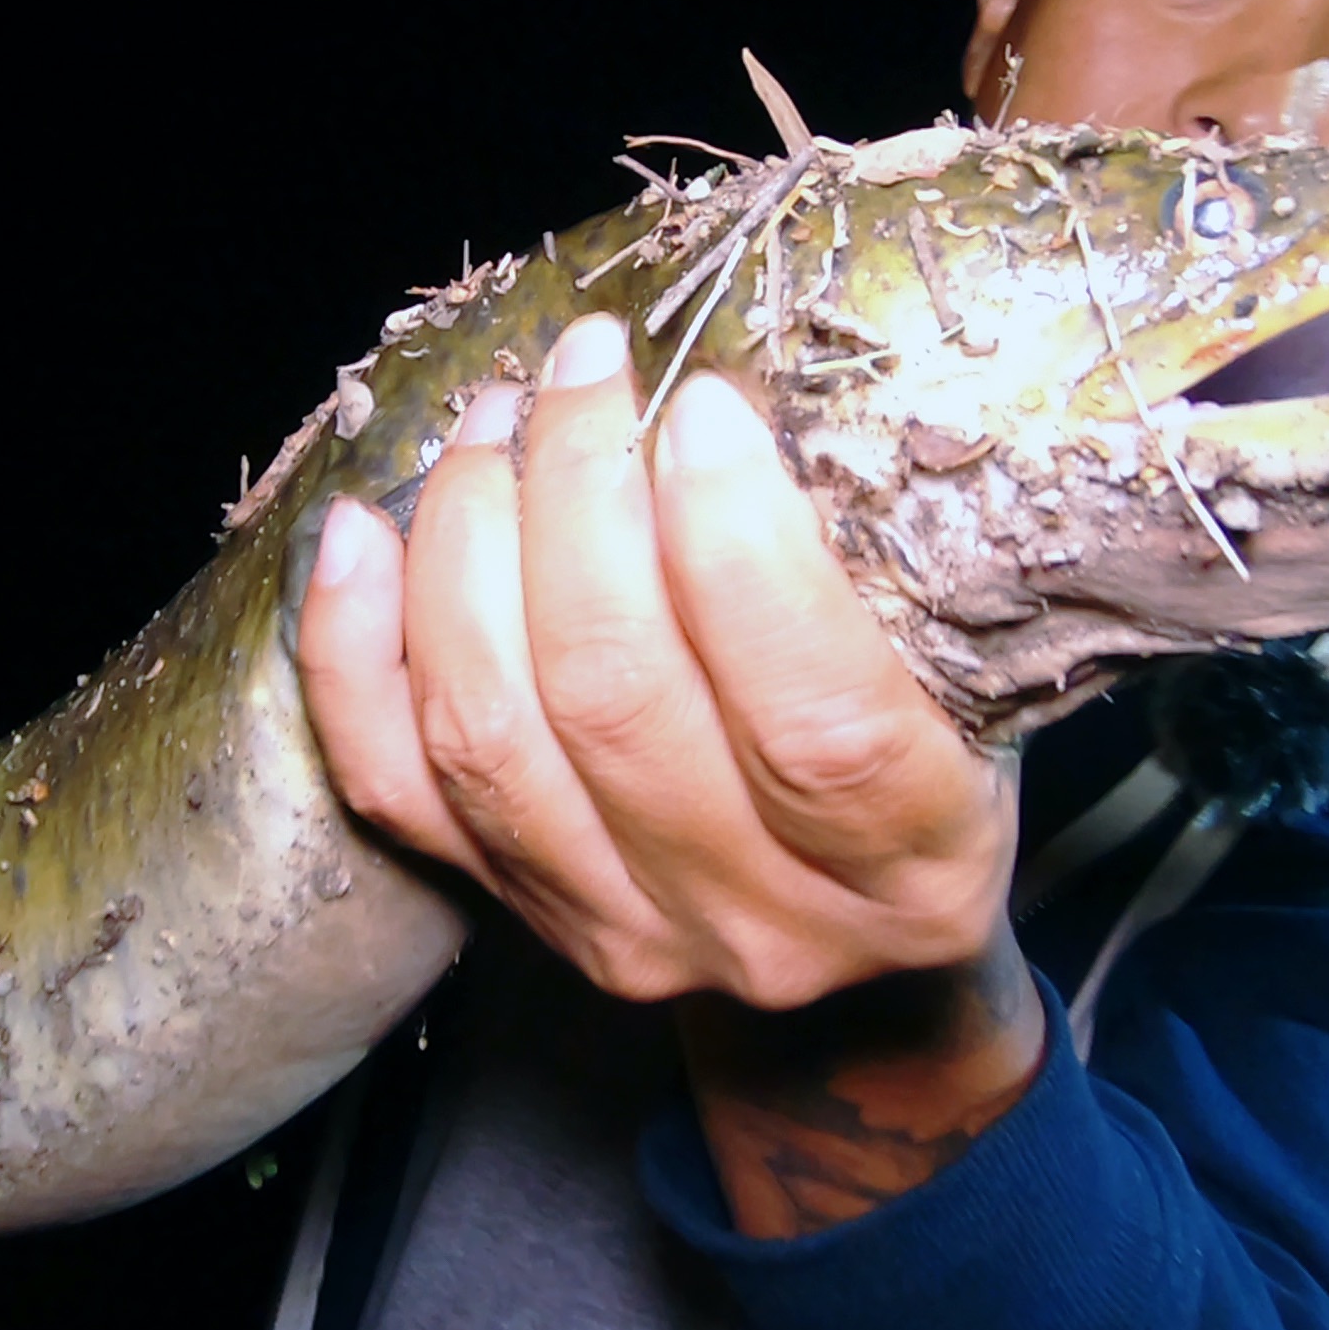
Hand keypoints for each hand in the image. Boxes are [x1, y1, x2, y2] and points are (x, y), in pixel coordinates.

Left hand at [294, 313, 1017, 1010]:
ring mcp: (625, 932)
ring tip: (494, 421)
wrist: (862, 959)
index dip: (744, 550)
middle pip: (618, 700)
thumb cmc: (935, 766)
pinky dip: (356, 651)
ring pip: (491, 735)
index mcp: (913, 865)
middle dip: (580, 497)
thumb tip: (737, 401)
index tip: (704, 402)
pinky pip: (397, 785)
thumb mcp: (971, 687)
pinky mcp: (521, 917)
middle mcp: (762, 923)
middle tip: (587, 370)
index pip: (817, 721)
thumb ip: (887, 579)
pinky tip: (362, 532)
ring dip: (468, 545)